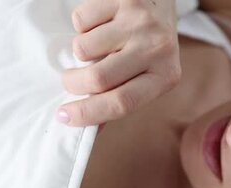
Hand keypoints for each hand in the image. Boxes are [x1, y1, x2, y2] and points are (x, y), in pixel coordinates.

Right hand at [57, 0, 180, 126]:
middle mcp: (158, 49)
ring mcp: (142, 23)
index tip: (63, 116)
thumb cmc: (149, 47)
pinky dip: (82, 25)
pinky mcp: (125, 0)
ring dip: (80, 51)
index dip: (89, 113)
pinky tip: (100, 24)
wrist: (162, 2)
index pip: (123, 103)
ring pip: (83, 48)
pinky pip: (80, 20)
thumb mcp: (146, 76)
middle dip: (73, 83)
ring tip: (96, 46)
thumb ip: (119, 100)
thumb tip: (88, 131)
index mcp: (167, 76)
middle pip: (98, 78)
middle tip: (70, 80)